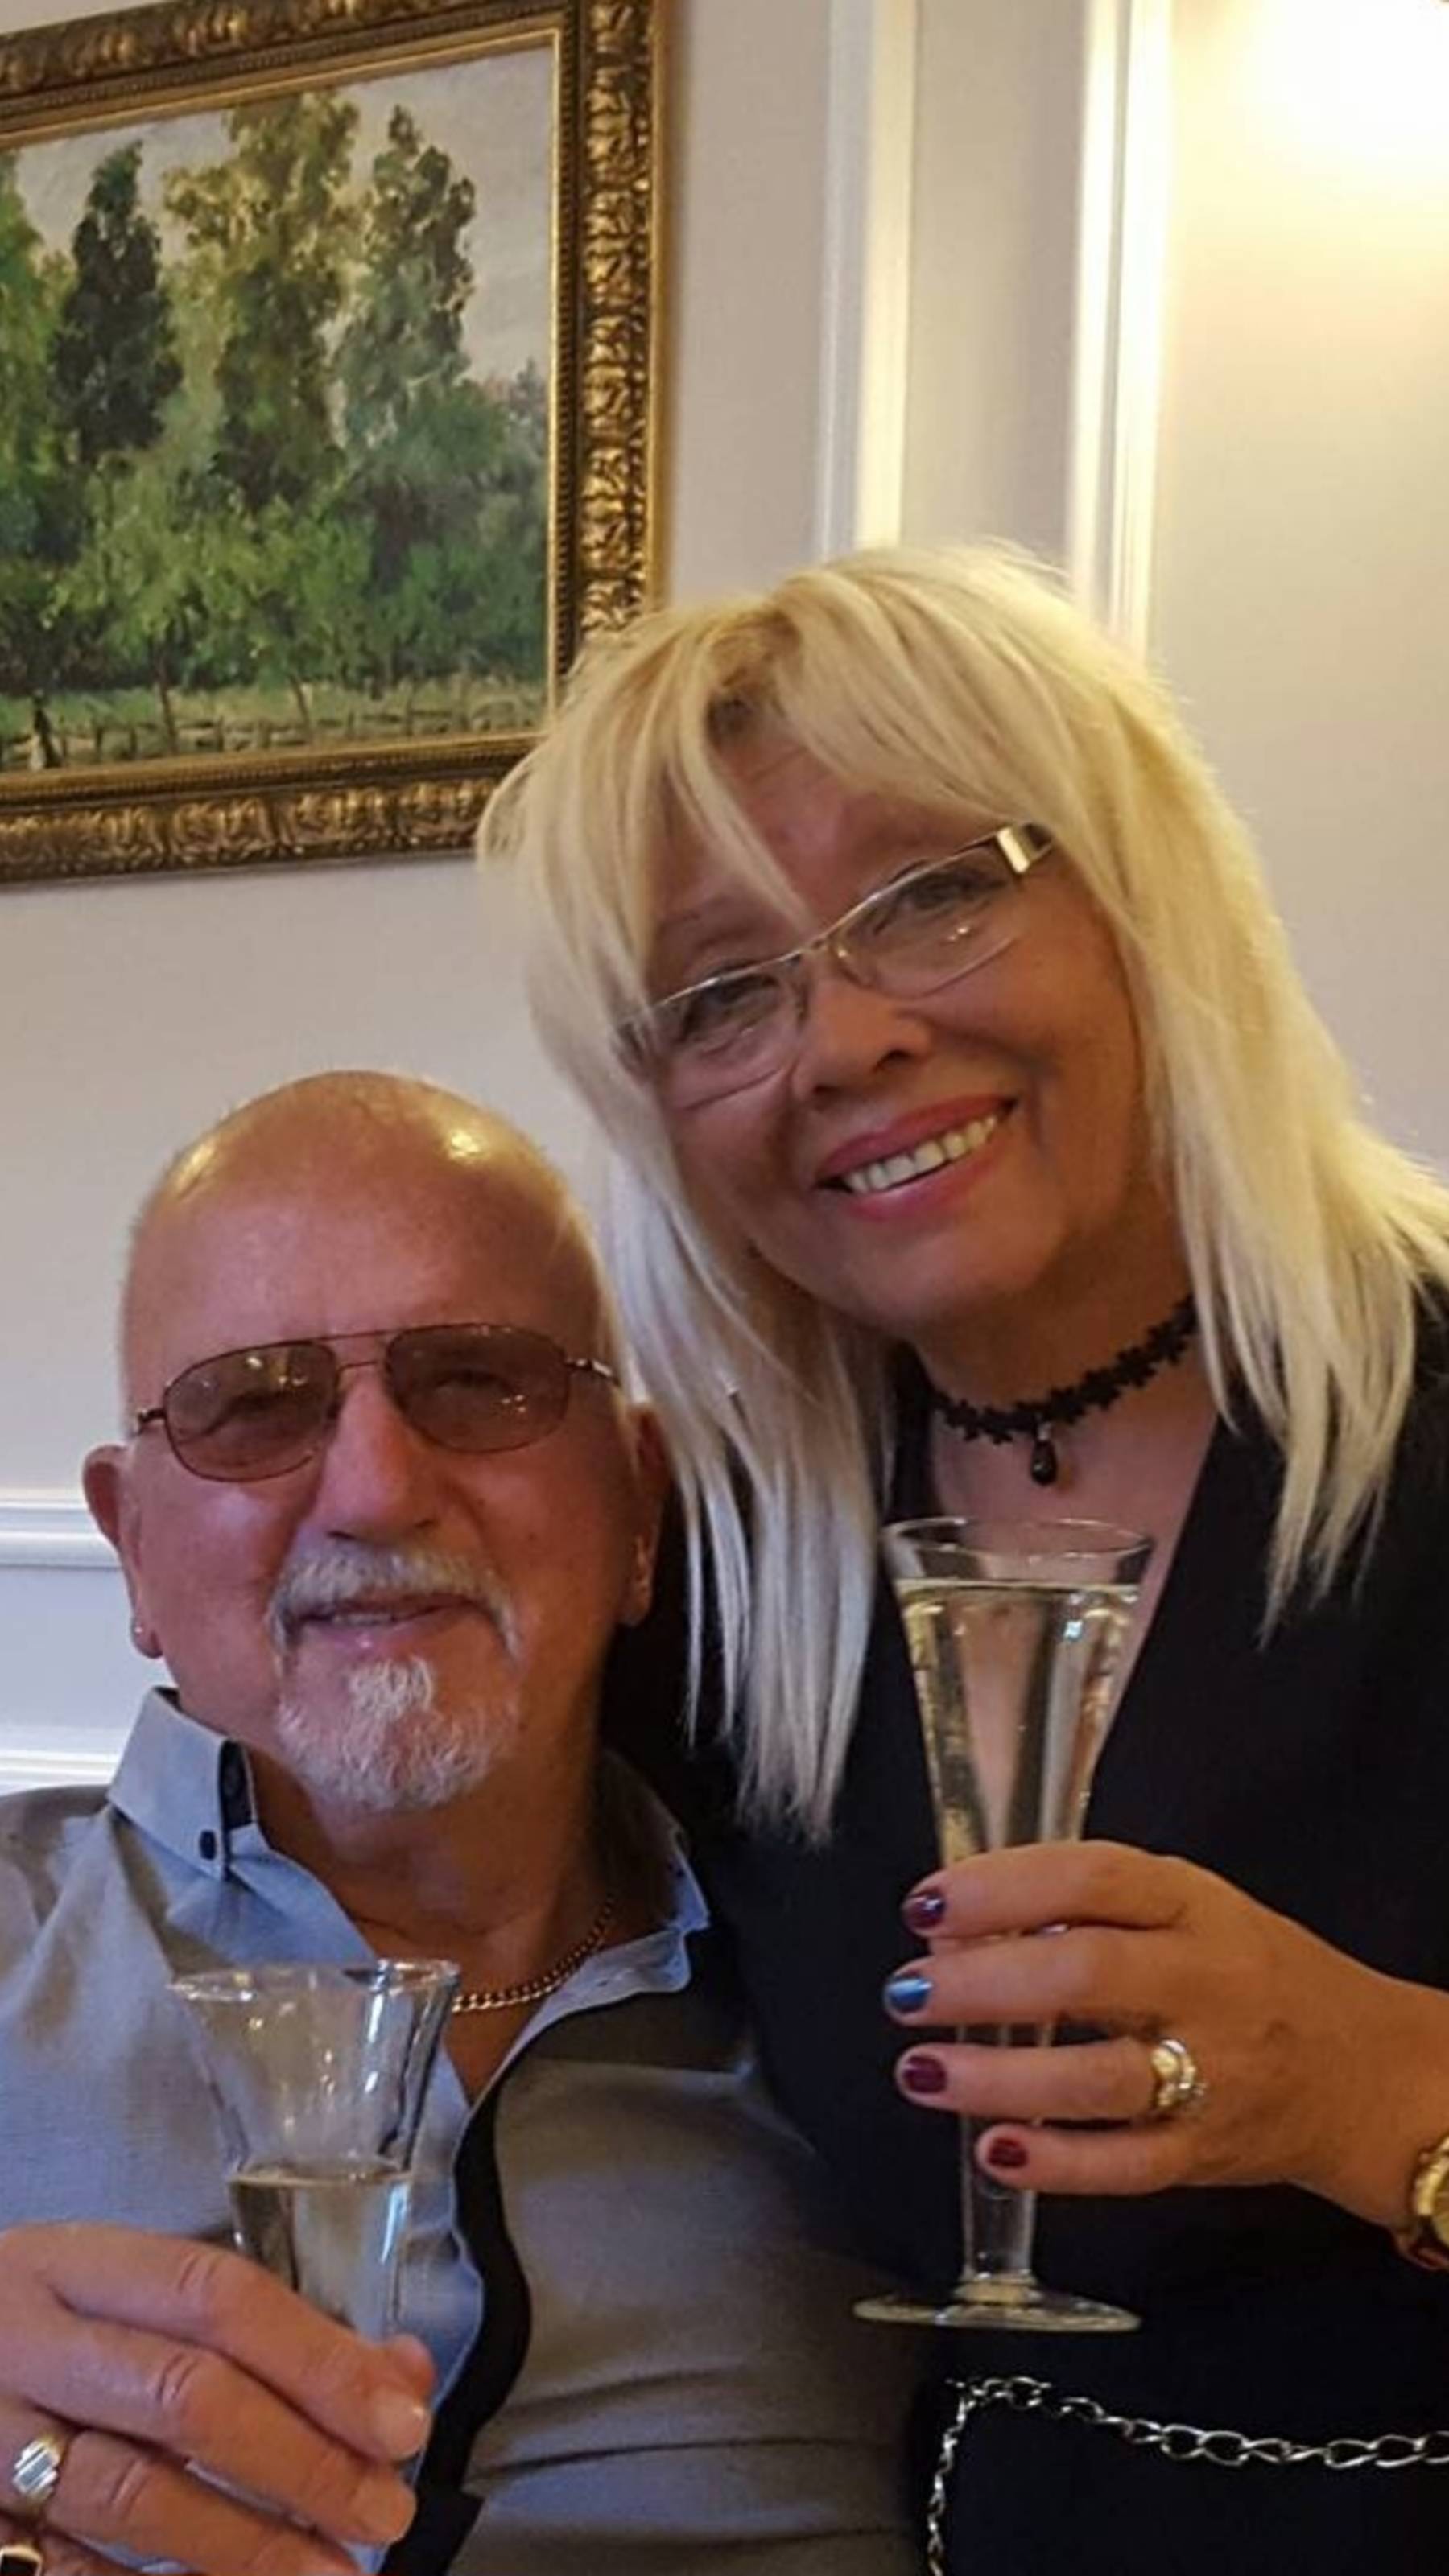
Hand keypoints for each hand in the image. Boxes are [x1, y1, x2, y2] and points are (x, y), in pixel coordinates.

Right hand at [0, 2222, 432, 2575]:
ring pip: (132, 2495)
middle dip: (301, 2462)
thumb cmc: (45, 2334)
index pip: (215, 2297)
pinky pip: (70, 2569)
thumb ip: (268, 2330)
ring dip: (246, 2546)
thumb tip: (401, 2376)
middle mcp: (26, 2343)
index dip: (318, 2359)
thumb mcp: (128, 2299)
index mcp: (74, 2266)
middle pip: (184, 2397)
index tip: (400, 2423)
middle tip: (383, 2514)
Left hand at [884, 1840, 1448, 2226]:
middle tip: (907, 1990)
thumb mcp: (1187, 1908)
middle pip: (1088, 1973)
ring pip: (1100, 2077)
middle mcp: (1207, 1982)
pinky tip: (994, 2152)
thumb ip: (1086, 1906)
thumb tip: (957, 1924)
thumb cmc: (1250, 1973)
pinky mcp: (1209, 2154)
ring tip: (921, 2071)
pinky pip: (1127, 2163)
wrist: (1366, 2070)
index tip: (925, 1904)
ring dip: (999, 2078)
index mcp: (1194, 1905)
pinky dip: (1057, 2162)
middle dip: (984, 1982)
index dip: (1002, 1887)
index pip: (1093, 1877)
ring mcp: (1213, 2073)